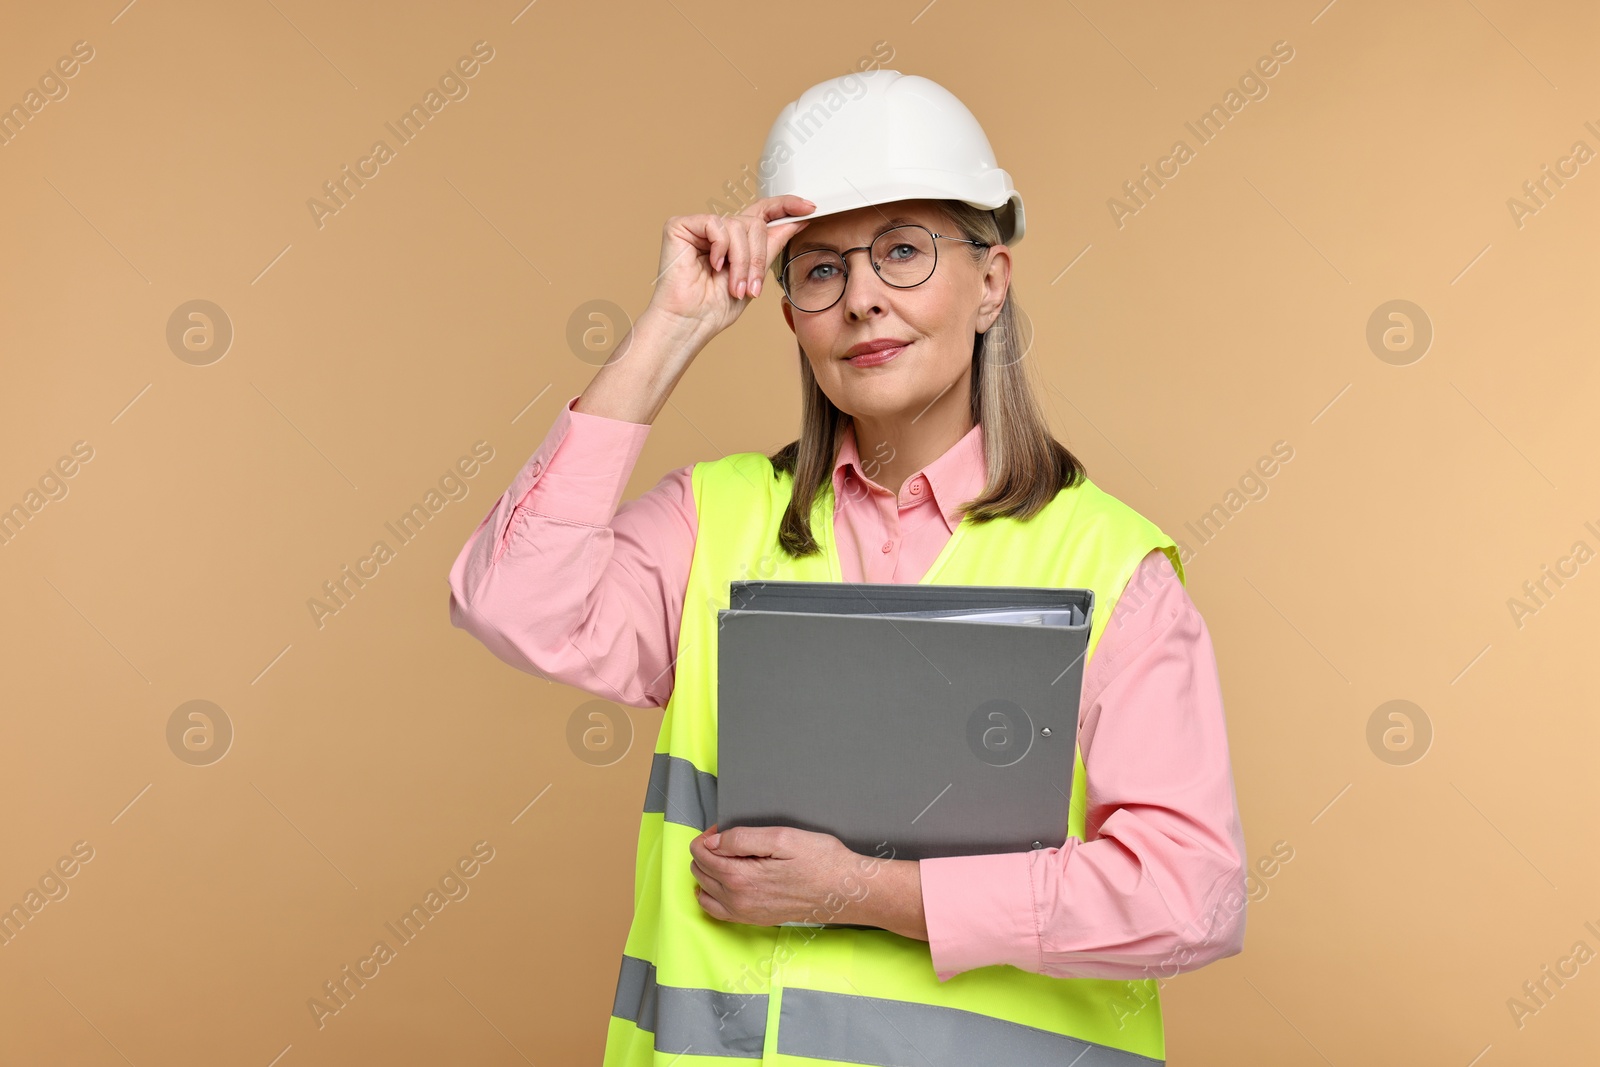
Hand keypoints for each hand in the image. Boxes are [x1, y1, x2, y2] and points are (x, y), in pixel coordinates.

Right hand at [644, 195, 815, 342]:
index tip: (808, 207)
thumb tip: (794, 223)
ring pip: (738, 226)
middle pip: (755, 223)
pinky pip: (716, 225)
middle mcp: (718, 230)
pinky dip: (721, 249)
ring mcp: (699, 226)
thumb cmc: (714, 308)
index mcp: (735, 240)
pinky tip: (713, 265)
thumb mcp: (754, 275)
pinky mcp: (680, 226)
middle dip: (759, 258)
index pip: (762, 212)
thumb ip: (771, 246)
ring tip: (734, 286)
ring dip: (742, 261)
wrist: (690, 323)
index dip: (786, 206)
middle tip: (752, 287)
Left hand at [688, 823, 875, 926]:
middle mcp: (738, 900)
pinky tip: (723, 884)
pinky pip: (719, 912)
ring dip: (707, 873)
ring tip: (724, 857)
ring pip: (705, 893)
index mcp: (741, 878)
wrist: (846, 891)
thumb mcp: (782, 837)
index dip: (707, 835)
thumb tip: (713, 841)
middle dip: (706, 851)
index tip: (722, 827)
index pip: (701, 854)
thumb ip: (742, 838)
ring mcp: (746, 914)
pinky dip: (713, 896)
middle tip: (726, 838)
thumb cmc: (821, 861)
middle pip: (700, 872)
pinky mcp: (756, 920)